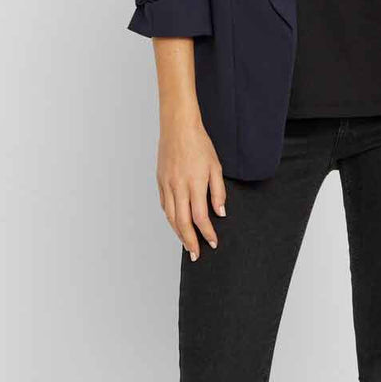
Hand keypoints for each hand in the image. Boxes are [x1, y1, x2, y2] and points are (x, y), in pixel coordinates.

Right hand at [156, 115, 226, 260]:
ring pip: (171, 217)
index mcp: (195, 184)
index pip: (200, 217)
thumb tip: (220, 212)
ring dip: (179, 233)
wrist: (178, 127)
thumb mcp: (216, 166)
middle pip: (183, 223)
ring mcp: (167, 185)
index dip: (207, 233)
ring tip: (187, 244)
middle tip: (196, 254)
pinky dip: (171, 218)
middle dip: (190, 241)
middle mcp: (179, 187)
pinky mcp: (160, 181)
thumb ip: (218, 191)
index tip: (213, 242)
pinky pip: (165, 205)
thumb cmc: (199, 144)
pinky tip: (176, 223)